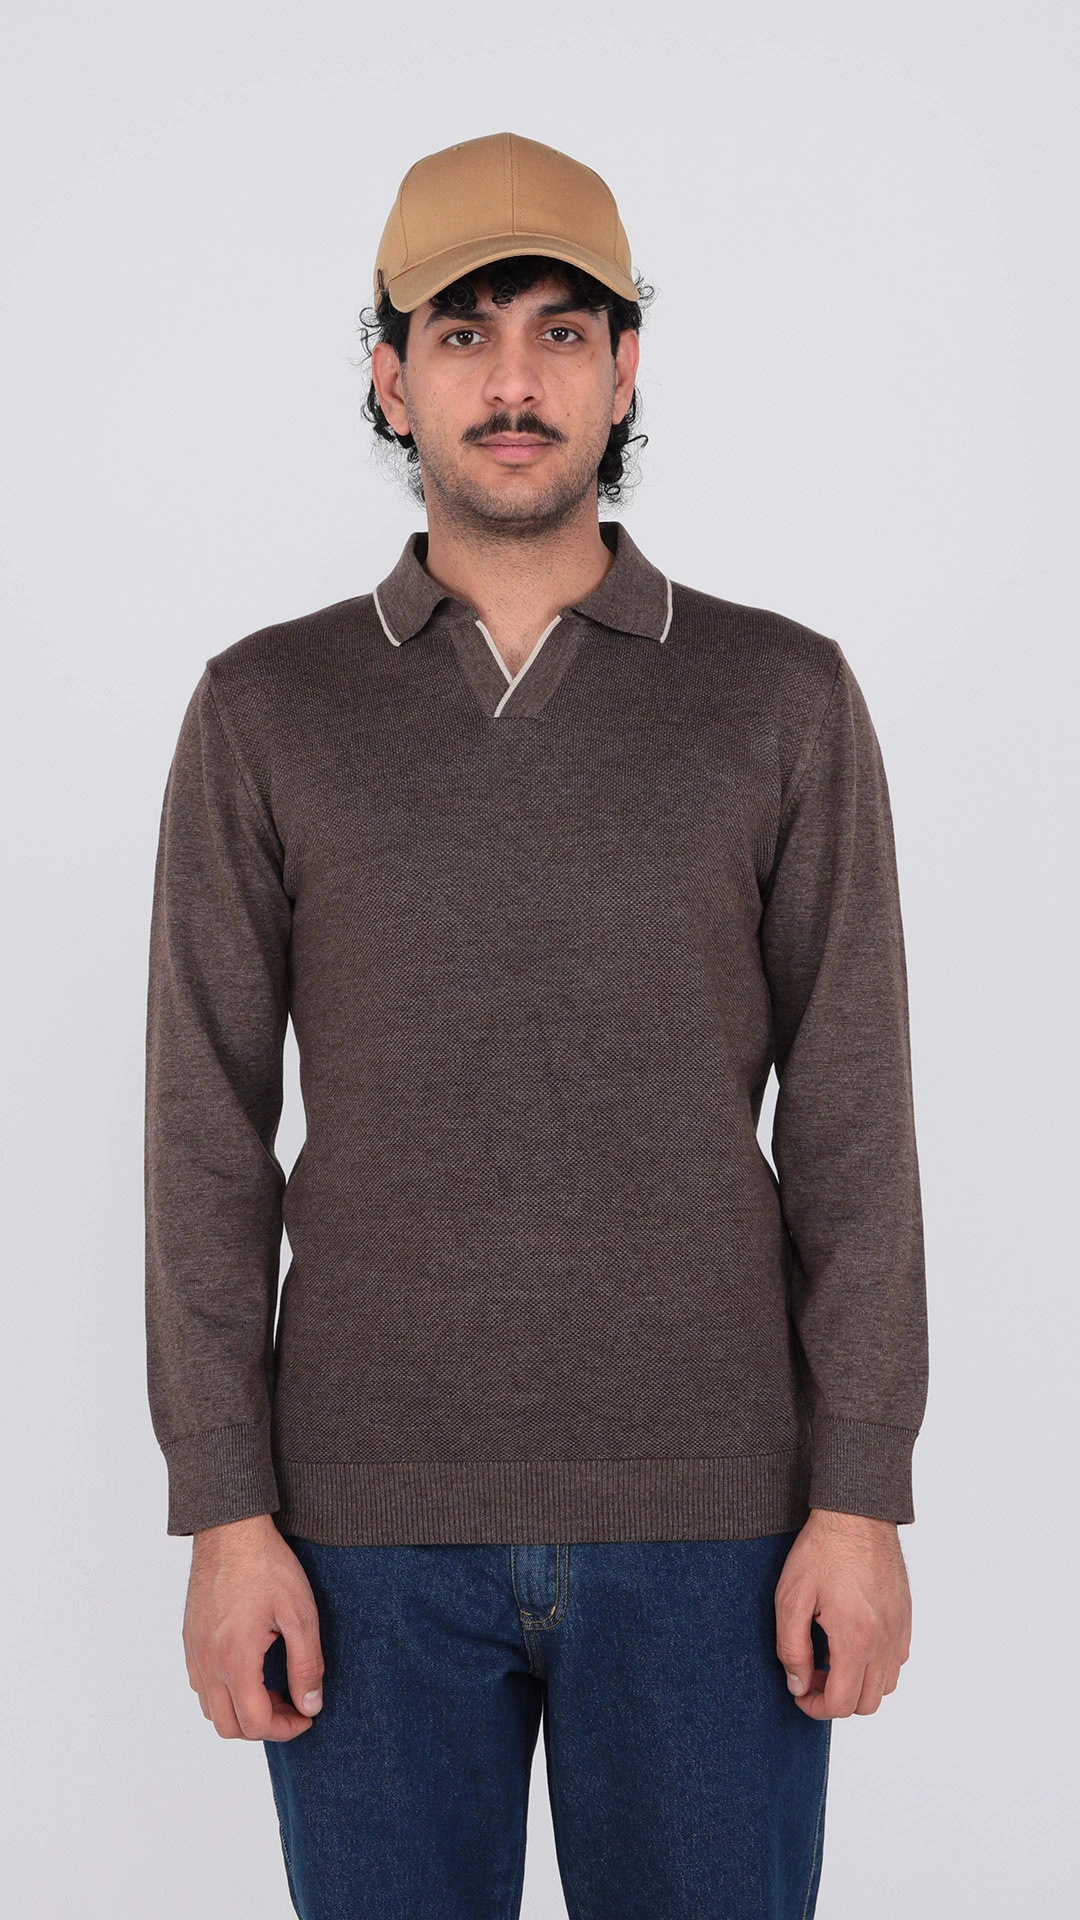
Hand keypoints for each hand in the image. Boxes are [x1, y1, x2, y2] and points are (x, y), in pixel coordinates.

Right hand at [183, 1513, 324, 1740]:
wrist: (231, 1530)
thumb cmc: (267, 1567)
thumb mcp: (300, 1614)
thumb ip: (306, 1665)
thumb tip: (311, 1706)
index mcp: (235, 1659)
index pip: (256, 1723)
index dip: (286, 1729)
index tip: (307, 1715)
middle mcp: (208, 1663)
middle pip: (229, 1727)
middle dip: (264, 1726)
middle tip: (292, 1704)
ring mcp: (194, 1652)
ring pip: (211, 1709)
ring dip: (242, 1711)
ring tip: (273, 1687)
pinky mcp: (190, 1638)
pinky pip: (200, 1685)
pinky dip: (223, 1693)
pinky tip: (249, 1670)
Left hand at [774, 1507, 911, 1718]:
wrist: (857, 1515)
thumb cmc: (822, 1551)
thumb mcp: (791, 1598)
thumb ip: (791, 1649)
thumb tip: (797, 1685)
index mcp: (855, 1640)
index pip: (840, 1704)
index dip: (814, 1708)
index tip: (798, 1691)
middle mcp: (884, 1642)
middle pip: (866, 1704)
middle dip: (835, 1700)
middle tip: (811, 1675)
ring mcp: (899, 1631)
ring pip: (885, 1687)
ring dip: (858, 1685)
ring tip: (831, 1660)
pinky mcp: (906, 1619)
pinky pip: (897, 1662)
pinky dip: (876, 1667)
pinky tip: (852, 1643)